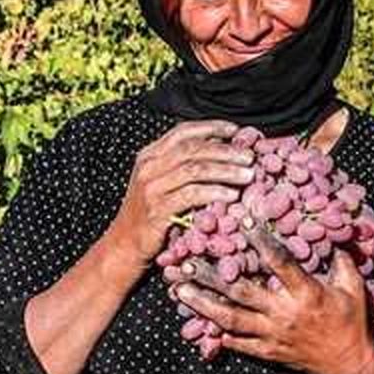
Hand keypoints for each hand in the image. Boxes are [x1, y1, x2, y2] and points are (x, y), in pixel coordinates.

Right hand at [109, 120, 256, 265]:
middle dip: (225, 150)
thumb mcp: (161, 183)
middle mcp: (148, 166)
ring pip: (195, 169)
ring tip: (248, 175)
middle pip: (192, 148)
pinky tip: (231, 195)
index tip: (235, 131)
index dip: (211, 127)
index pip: (182, 131)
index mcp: (149, 155)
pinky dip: (215, 192)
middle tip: (249, 156)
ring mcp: (151, 187)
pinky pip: (192, 195)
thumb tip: (221, 151)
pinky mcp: (157, 209)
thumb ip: (181, 166)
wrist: (124, 245)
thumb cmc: (149, 214)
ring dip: (226, 170)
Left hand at [174, 217, 373, 373]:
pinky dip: (216, 333)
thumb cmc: (350, 321)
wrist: (348, 365)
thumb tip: (334, 228)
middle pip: (241, 291)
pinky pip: (237, 343)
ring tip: (180, 291)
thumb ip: (341, 259)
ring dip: (203, 304)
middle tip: (188, 261)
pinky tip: (197, 321)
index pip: (279, 261)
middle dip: (211, 276)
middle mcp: (283, 314)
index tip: (243, 220)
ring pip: (230, 319)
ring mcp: (272, 335)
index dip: (260, 239)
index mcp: (306, 293)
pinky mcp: (267, 351)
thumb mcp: (353, 287)